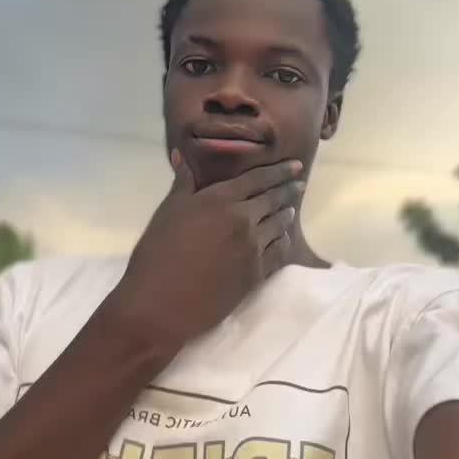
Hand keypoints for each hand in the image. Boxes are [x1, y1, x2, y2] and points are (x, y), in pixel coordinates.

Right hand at [111, 151, 304, 349]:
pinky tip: (284, 240)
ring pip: (279, 226)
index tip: (296, 165)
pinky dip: (283, 243)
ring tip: (290, 210)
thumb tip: (182, 155)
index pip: (259, 179)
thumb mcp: (168, 211)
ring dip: (286, 215)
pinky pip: (279, 253)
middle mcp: (243, 219)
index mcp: (221, 199)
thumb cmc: (158, 252)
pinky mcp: (256, 275)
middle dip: (289, 189)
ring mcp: (253, 248)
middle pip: (274, 200)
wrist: (161, 302)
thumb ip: (183, 182)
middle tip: (300, 182)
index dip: (280, 171)